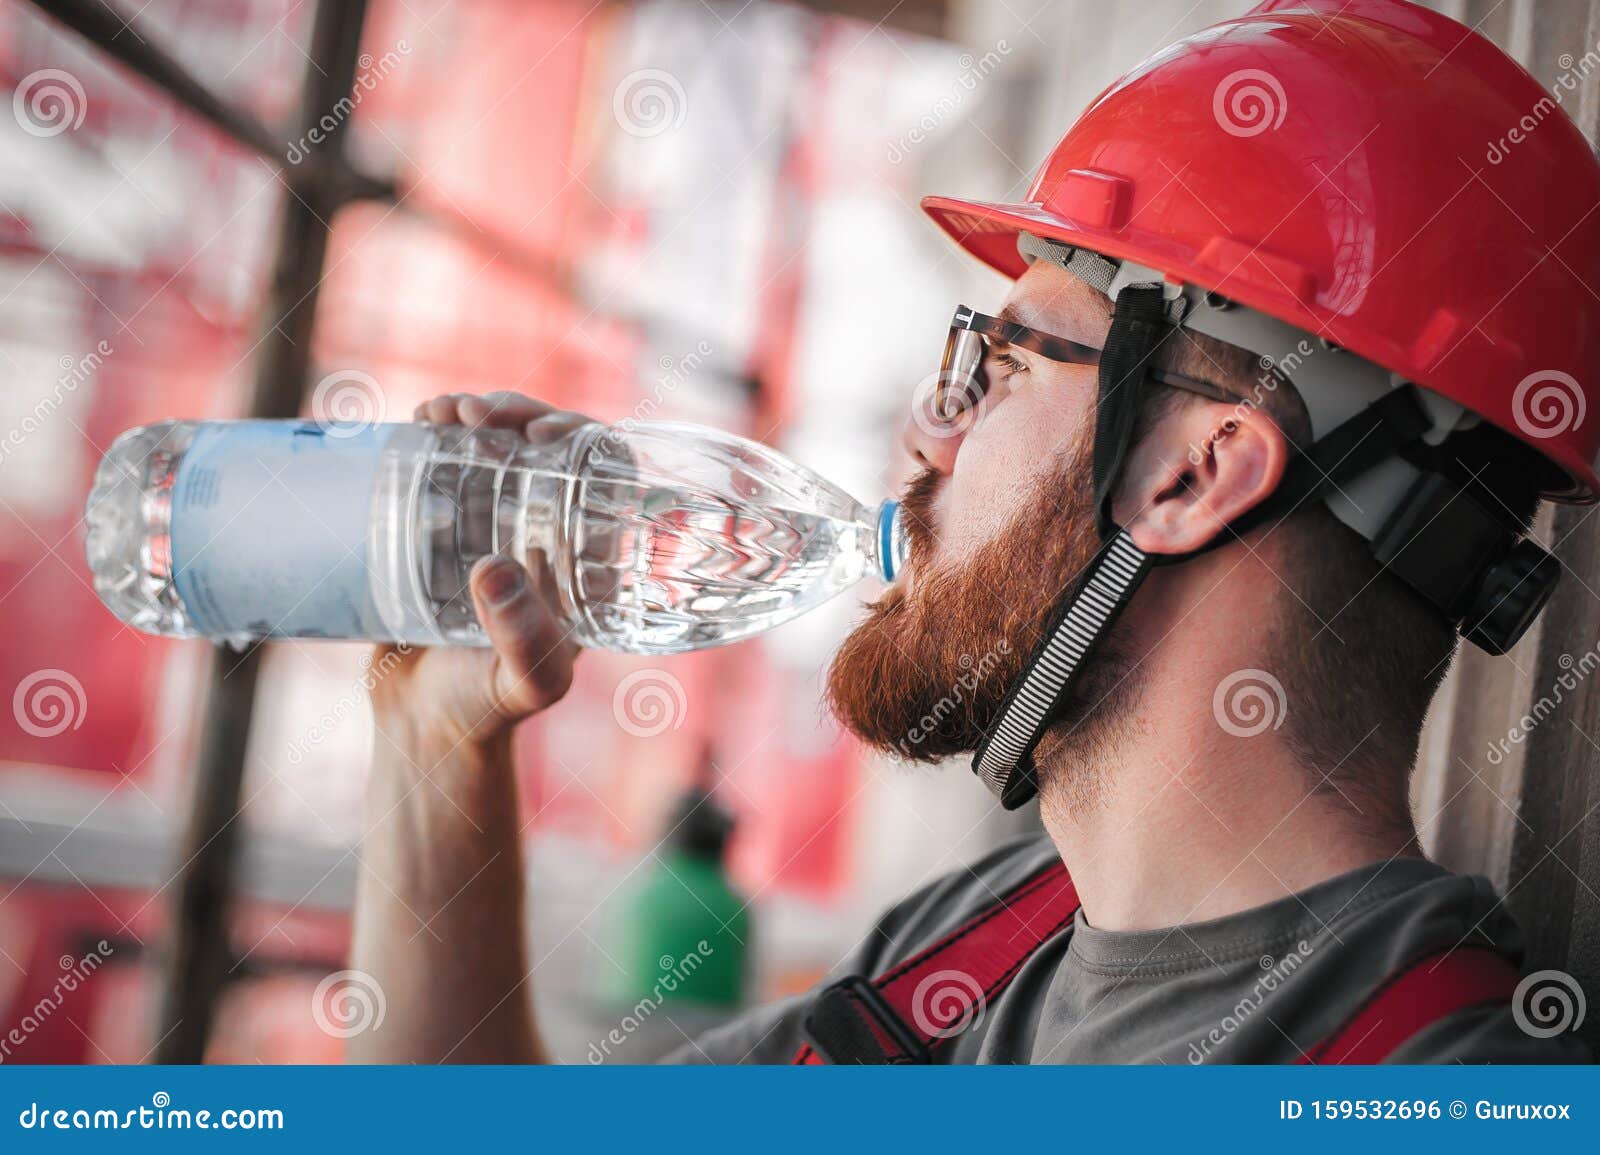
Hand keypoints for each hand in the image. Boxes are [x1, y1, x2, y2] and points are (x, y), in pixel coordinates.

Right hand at [369, 392, 589, 754]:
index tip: (542, 435)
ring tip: (440, 412)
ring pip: (499, 445)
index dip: (586, 438)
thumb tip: (495, 567)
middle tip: (477, 415)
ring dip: (476, 413)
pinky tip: (419, 420)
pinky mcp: (444, 528)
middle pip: (549, 447)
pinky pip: (449, 464)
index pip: (606, 475)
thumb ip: (524, 640)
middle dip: (519, 414)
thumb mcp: (524, 682)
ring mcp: (495, 526)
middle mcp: (548, 533)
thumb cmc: (490, 710)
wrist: (425, 729)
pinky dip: (437, 432)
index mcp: (587, 558)